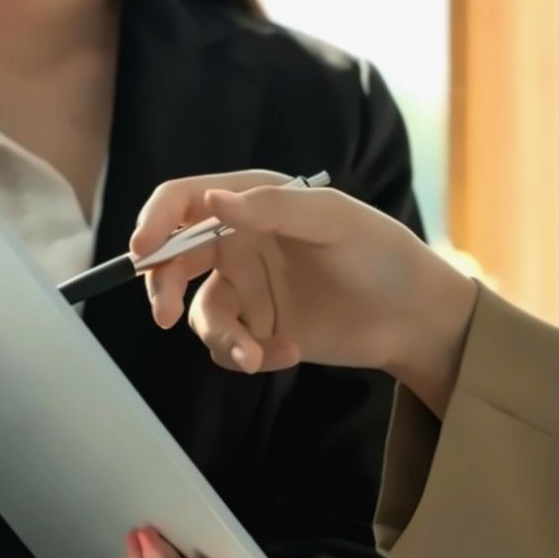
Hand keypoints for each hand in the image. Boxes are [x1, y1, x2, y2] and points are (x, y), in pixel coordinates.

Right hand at [128, 171, 478, 408]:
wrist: (414, 317)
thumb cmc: (382, 253)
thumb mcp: (334, 220)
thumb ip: (274, 207)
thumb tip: (213, 203)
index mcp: (253, 201)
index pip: (184, 202)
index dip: (155, 222)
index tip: (143, 251)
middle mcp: (240, 242)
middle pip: (174, 260)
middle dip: (162, 288)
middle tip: (162, 314)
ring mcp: (247, 289)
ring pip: (200, 314)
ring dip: (221, 337)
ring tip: (255, 355)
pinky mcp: (258, 330)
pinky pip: (228, 346)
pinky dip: (249, 355)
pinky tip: (289, 352)